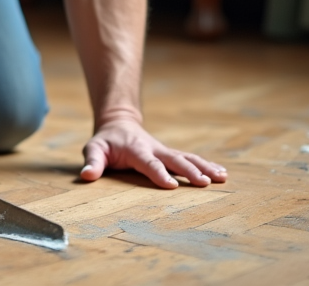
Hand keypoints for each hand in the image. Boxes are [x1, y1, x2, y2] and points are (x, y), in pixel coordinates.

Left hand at [80, 118, 227, 188]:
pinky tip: (222, 173)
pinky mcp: (172, 154)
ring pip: (188, 158)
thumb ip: (92, 162)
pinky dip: (207, 165)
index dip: (159, 173)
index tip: (171, 185)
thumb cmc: (106, 141)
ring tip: (222, 177)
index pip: (148, 162)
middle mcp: (155, 149)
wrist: (120, 124)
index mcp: (136, 149)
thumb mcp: (94, 149)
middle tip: (204, 182)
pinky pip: (191, 159)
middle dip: (189, 171)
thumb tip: (86, 176)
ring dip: (204, 167)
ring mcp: (165, 150)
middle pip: (174, 160)